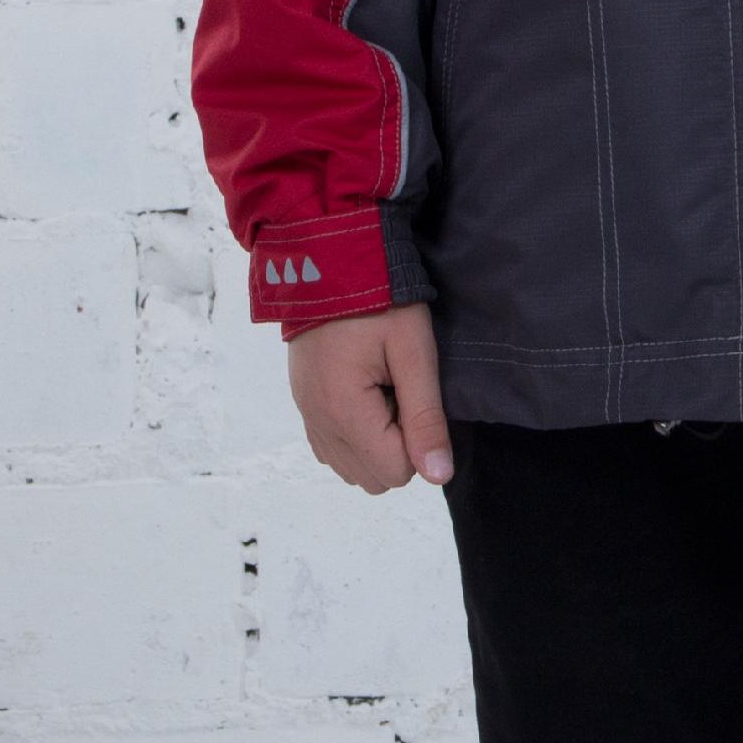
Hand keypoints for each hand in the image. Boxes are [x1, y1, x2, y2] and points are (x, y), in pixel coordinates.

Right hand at [287, 304, 450, 491]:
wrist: (326, 263)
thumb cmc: (378, 302)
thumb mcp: (413, 352)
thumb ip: (426, 417)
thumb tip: (439, 475)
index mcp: (345, 411)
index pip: (397, 471)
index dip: (417, 439)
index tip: (413, 394)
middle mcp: (319, 423)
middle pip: (375, 479)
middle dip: (397, 448)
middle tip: (400, 394)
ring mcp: (307, 416)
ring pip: (352, 470)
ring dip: (375, 446)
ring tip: (381, 394)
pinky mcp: (303, 406)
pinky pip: (332, 451)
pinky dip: (354, 439)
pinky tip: (364, 400)